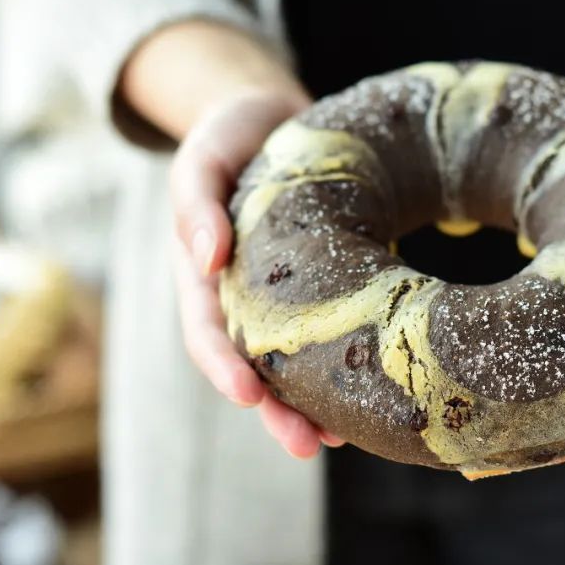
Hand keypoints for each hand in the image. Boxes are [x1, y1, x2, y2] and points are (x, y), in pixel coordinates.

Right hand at [170, 89, 345, 457]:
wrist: (270, 118)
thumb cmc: (229, 135)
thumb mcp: (202, 155)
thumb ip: (195, 202)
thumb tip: (205, 256)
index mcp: (206, 276)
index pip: (208, 332)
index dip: (224, 367)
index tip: (246, 396)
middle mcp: (244, 297)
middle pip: (254, 367)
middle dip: (275, 412)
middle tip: (307, 446)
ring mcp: (284, 297)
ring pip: (294, 364)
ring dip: (311, 406)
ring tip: (340, 439)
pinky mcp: (325, 285)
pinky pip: (331, 333)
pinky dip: (343, 366)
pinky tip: (368, 392)